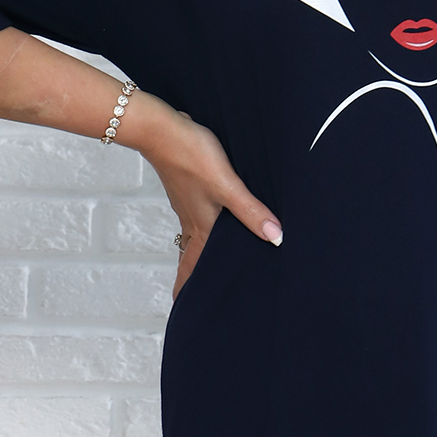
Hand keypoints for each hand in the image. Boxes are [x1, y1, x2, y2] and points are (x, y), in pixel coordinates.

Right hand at [124, 91, 282, 297]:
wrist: (160, 129)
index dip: (187, 288)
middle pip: (190, 255)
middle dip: (191, 275)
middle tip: (193, 292)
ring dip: (195, 251)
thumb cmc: (191, 156)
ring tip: (203, 261)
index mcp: (201, 226)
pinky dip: (199, 225)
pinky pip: (192, 214)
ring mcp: (186, 202)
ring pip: (191, 235)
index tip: (182, 307)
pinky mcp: (186, 185)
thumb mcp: (227, 186)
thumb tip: (276, 238)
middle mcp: (191, 219)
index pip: (192, 266)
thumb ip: (251, 212)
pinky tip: (207, 216)